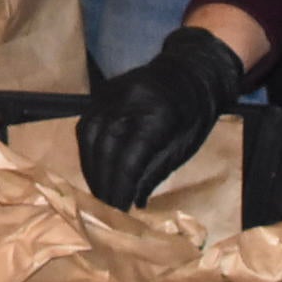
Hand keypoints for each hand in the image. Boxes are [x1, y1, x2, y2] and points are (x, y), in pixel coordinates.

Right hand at [78, 24, 246, 208]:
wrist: (191, 69)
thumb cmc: (195, 113)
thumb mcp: (184, 146)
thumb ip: (155, 172)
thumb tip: (133, 202)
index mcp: (158, 116)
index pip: (129, 160)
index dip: (120, 188)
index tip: (118, 211)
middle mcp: (130, 101)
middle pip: (105, 149)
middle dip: (103, 182)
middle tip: (104, 208)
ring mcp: (113, 92)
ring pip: (89, 135)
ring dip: (90, 167)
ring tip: (97, 191)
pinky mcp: (103, 91)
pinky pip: (87, 123)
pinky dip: (87, 149)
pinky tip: (94, 167)